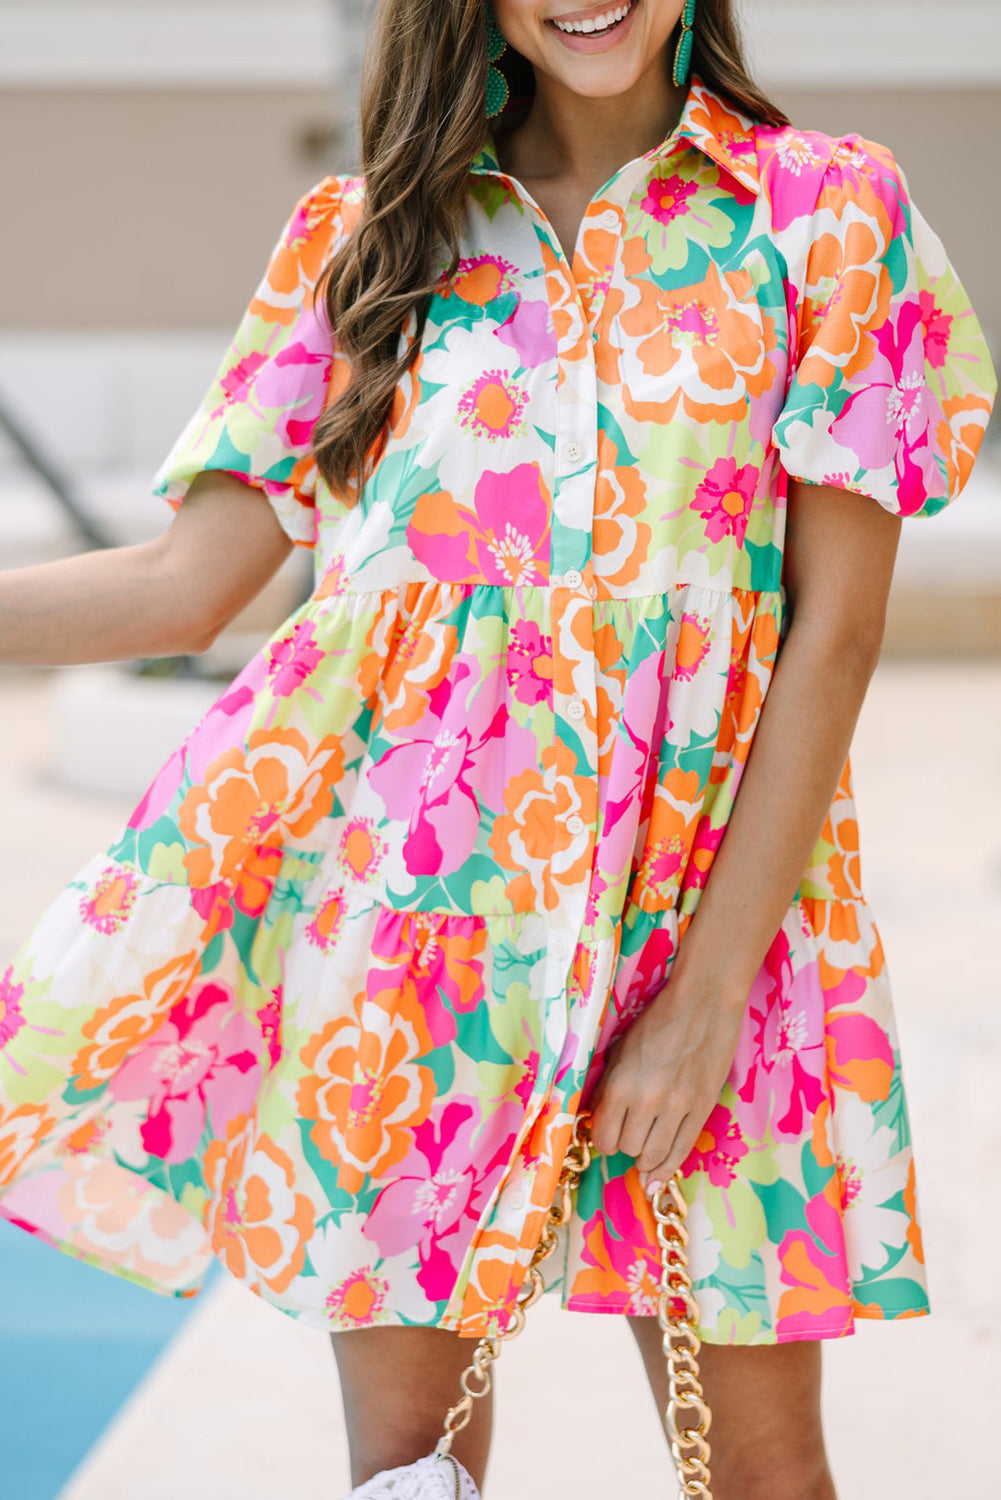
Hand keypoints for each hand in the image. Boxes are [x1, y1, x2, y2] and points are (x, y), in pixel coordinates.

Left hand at [586, 977, 745, 1194]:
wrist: (703, 1003)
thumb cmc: (656, 1020)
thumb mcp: (619, 1049)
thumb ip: (607, 1086)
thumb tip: (599, 1118)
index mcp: (621, 1085)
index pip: (604, 1137)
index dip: (602, 1138)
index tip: (607, 1131)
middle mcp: (648, 1102)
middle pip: (628, 1149)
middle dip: (624, 1145)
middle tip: (628, 1131)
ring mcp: (679, 1108)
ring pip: (654, 1155)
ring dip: (645, 1157)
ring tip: (644, 1151)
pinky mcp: (703, 1108)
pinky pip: (683, 1149)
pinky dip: (668, 1167)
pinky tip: (659, 1176)